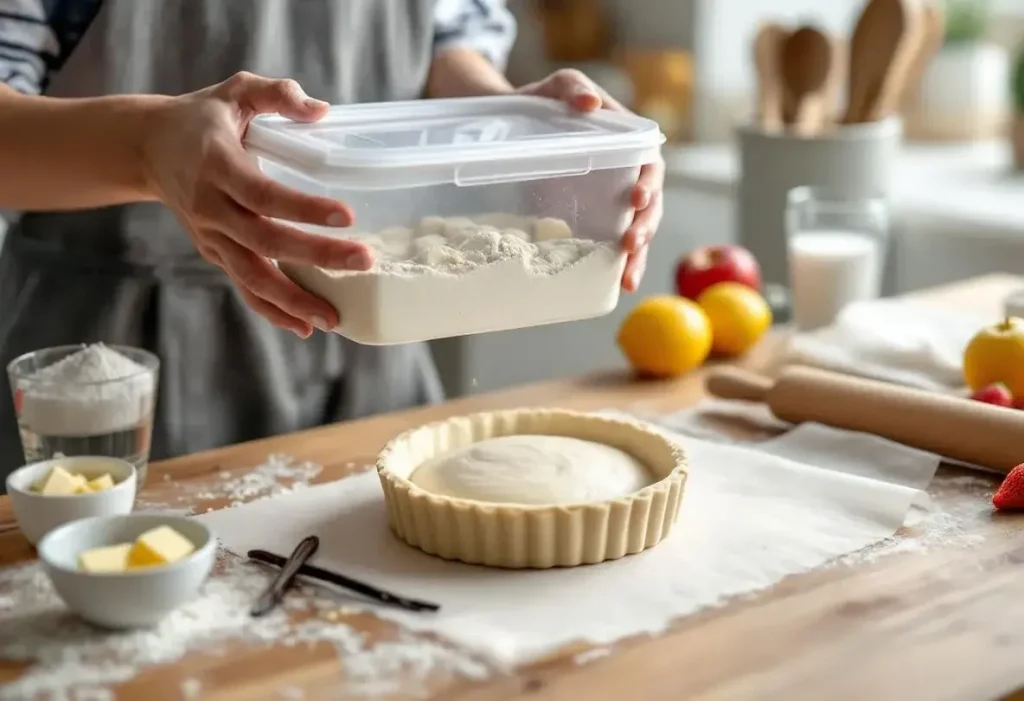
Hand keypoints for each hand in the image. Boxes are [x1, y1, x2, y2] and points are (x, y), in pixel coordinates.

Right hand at [141, 72, 369, 337]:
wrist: (148, 148)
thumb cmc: (203, 117)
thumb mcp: (235, 90)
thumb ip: (276, 94)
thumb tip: (320, 111)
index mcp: (217, 164)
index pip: (263, 193)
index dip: (304, 208)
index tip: (346, 216)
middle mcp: (211, 207)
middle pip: (265, 240)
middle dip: (316, 255)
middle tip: (363, 261)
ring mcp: (211, 236)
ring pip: (252, 275)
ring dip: (294, 300)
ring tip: (334, 317)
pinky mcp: (214, 254)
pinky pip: (244, 287)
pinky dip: (272, 311)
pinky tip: (304, 327)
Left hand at [517, 69, 664, 291]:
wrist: (513, 128)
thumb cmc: (542, 102)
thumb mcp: (556, 86)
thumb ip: (573, 88)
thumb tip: (590, 103)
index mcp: (627, 143)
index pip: (650, 165)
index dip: (649, 184)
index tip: (637, 199)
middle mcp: (624, 176)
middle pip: (649, 205)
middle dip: (645, 227)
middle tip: (631, 244)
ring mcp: (609, 201)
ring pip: (634, 230)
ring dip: (636, 256)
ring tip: (628, 278)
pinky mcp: (591, 219)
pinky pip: (608, 244)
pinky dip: (614, 267)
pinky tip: (615, 287)